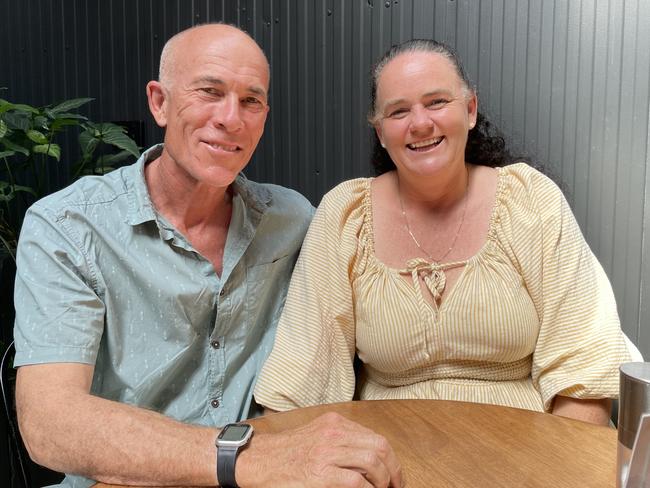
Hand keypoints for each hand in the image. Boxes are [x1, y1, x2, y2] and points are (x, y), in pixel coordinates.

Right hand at [235, 412, 403, 486]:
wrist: (259, 460)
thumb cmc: (287, 453)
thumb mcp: (317, 436)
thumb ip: (342, 442)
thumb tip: (370, 461)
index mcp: (336, 423)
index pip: (376, 438)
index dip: (391, 460)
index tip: (395, 475)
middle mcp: (334, 433)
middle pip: (380, 448)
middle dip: (394, 471)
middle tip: (395, 487)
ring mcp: (328, 451)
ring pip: (373, 462)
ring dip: (384, 481)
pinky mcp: (321, 473)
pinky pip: (357, 482)